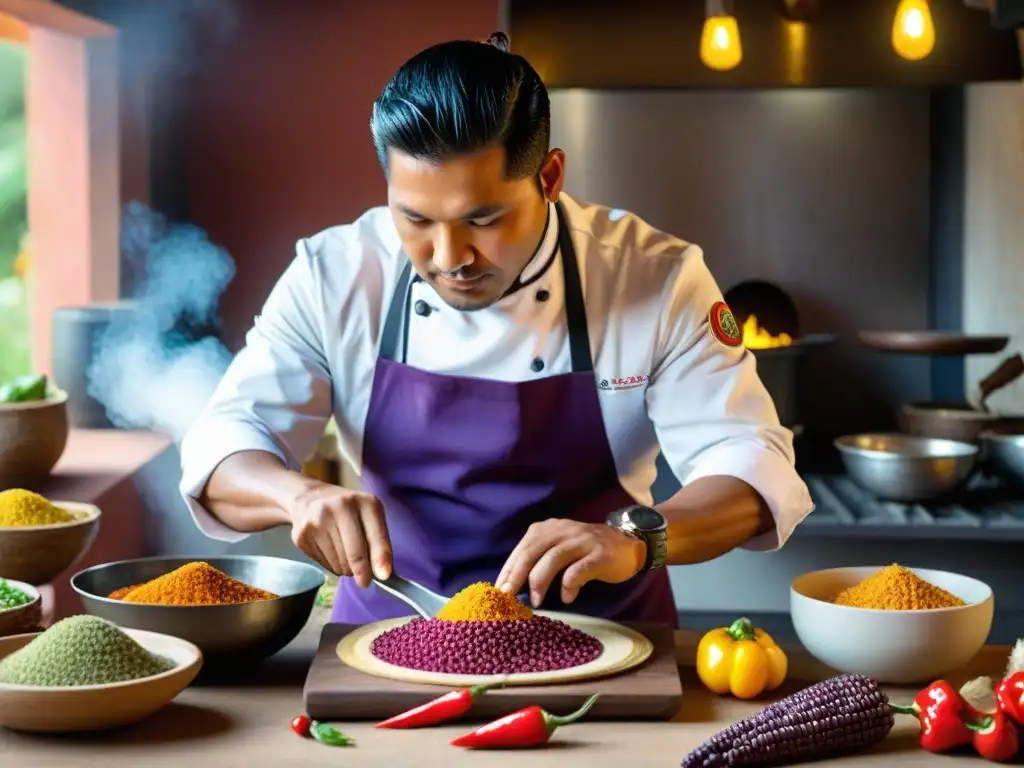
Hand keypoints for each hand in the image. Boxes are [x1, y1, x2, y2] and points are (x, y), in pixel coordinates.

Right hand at [286, 481, 392, 586]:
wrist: (310, 498)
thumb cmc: (348, 512)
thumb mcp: (368, 517)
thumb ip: (378, 542)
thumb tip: (383, 574)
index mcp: (365, 502)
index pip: (375, 535)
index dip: (380, 558)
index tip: (384, 577)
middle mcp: (341, 506)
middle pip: (355, 554)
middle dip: (362, 573)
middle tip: (364, 581)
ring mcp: (318, 519)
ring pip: (339, 562)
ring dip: (346, 569)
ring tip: (345, 556)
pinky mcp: (302, 534)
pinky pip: (324, 564)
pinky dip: (331, 565)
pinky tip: (330, 551)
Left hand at [495, 519, 645, 606]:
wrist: (629, 543)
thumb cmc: (588, 550)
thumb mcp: (560, 548)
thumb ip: (540, 560)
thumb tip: (516, 586)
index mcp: (548, 529)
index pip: (522, 548)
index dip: (508, 570)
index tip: (498, 591)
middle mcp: (563, 530)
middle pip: (532, 552)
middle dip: (517, 577)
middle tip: (509, 597)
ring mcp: (582, 541)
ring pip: (552, 560)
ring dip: (540, 582)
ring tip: (537, 601)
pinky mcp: (599, 554)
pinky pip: (578, 570)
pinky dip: (568, 586)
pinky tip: (567, 598)